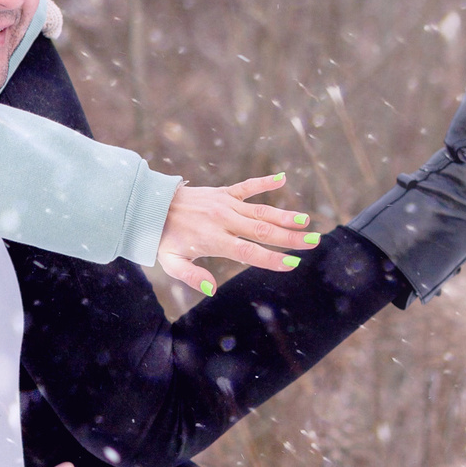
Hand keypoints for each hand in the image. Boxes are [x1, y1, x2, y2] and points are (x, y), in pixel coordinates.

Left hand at [155, 174, 317, 293]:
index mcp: (214, 239)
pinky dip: (265, 181)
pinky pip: (248, 186)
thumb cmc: (164, 239)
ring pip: (261, 210)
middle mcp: (223, 220)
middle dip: (290, 237)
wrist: (152, 206)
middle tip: (313, 241)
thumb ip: (191, 275)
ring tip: (306, 221)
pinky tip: (283, 178)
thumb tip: (211, 289)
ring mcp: (225, 204)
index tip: (292, 263)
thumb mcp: (171, 262)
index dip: (271, 259)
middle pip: (262, 230)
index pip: (248, 251)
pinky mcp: (224, 192)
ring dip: (285, 215)